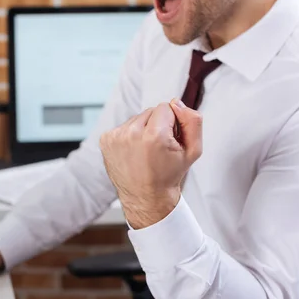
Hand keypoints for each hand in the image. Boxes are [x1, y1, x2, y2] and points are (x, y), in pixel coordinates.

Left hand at [99, 99, 202, 228]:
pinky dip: (129, 136)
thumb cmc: (170, 174)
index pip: (166, 106)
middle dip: (156, 125)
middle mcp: (131, 134)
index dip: (172, 122)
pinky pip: (123, 127)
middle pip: (150, 111)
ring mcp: (115, 137)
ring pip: (136, 118)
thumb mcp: (193, 150)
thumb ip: (192, 121)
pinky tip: (133, 152)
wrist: (145, 197)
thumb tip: (176, 102)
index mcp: (154, 136)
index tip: (169, 140)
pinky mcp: (105, 140)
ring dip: (142, 130)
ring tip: (145, 151)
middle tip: (157, 148)